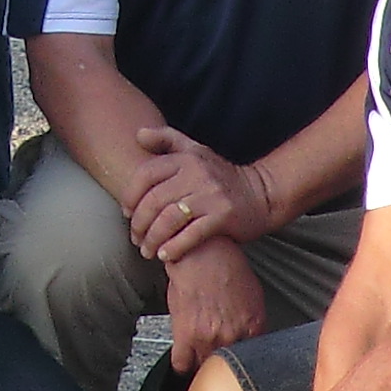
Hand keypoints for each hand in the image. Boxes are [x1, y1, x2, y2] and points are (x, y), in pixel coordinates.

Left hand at [124, 123, 268, 264]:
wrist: (262, 194)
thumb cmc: (221, 176)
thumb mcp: (196, 151)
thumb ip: (167, 140)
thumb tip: (138, 134)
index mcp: (186, 159)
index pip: (145, 175)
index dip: (130, 196)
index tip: (127, 213)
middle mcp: (197, 174)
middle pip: (154, 201)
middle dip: (139, 224)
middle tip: (135, 238)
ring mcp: (211, 195)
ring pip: (169, 220)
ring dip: (153, 239)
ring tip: (147, 251)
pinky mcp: (223, 216)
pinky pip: (191, 235)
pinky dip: (174, 248)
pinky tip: (166, 256)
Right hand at [163, 238, 268, 381]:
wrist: (202, 253)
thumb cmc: (225, 267)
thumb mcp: (253, 295)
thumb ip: (254, 322)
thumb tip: (253, 337)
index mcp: (253, 326)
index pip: (254, 359)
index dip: (244, 362)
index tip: (239, 363)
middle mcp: (233, 335)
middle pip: (229, 366)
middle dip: (224, 364)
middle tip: (219, 358)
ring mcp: (209, 338)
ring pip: (205, 367)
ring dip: (203, 364)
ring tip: (202, 356)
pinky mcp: (186, 335)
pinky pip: (182, 364)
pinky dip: (183, 365)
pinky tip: (186, 360)